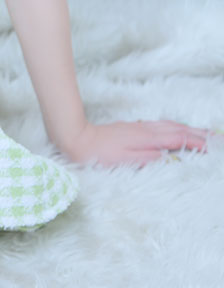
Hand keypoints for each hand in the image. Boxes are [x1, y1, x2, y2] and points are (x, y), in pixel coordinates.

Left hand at [57, 119, 220, 166]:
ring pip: (170, 126)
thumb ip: (147, 158)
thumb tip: (167, 156)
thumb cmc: (99, 154)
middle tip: (215, 138)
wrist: (77, 138)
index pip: (177, 139)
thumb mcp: (124, 161)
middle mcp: (146, 130)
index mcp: (147, 138)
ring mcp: (140, 127)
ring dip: (188, 129)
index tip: (212, 145)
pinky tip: (174, 130)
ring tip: (201, 133)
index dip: (196, 142)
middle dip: (198, 134)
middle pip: (177, 129)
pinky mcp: (133, 128)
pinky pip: (161, 126)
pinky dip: (174, 127)